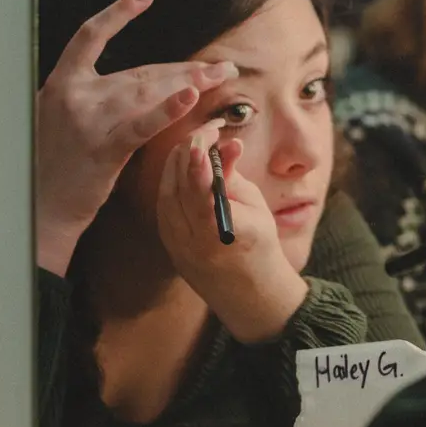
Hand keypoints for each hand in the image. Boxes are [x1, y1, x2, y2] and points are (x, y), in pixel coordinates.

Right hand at [35, 0, 237, 275]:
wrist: (41, 207)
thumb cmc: (54, 165)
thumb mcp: (60, 118)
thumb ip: (90, 95)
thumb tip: (132, 80)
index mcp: (61, 83)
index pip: (90, 35)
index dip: (119, 12)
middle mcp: (73, 94)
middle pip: (139, 72)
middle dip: (184, 68)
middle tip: (222, 66)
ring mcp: (87, 120)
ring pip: (148, 92)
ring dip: (190, 84)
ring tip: (221, 77)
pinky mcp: (104, 148)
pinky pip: (141, 124)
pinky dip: (168, 109)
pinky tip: (192, 96)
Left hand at [155, 121, 308, 342]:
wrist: (248, 296)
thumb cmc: (261, 248)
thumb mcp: (256, 209)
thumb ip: (234, 177)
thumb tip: (227, 143)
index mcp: (220, 233)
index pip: (199, 190)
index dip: (199, 159)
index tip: (205, 135)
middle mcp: (191, 240)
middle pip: (178, 184)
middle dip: (189, 152)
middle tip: (206, 130)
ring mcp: (174, 243)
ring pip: (166, 190)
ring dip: (178, 162)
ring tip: (196, 143)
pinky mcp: (167, 242)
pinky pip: (164, 202)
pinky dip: (173, 180)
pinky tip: (184, 166)